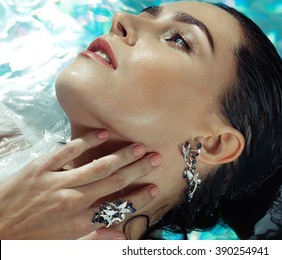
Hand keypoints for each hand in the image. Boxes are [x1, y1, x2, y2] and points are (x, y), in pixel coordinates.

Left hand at [0, 130, 159, 238]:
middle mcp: (72, 200)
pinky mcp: (41, 167)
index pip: (117, 207)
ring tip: (138, 146)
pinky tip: (102, 133)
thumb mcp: (61, 246)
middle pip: (113, 182)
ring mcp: (56, 182)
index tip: (154, 187)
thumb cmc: (27, 240)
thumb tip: (119, 235)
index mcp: (78, 222)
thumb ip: (93, 240)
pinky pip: (67, 151)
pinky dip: (86, 142)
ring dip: (120, 155)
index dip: (138, 197)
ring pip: (96, 166)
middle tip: (155, 157)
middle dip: (137, 169)